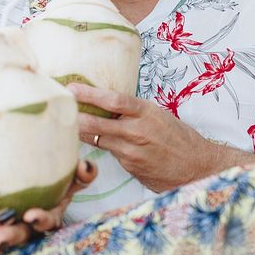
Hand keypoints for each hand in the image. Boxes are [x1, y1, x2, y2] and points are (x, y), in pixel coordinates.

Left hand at [0, 159, 97, 254]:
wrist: (31, 189)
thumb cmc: (50, 184)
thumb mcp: (67, 179)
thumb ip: (80, 175)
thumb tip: (88, 166)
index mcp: (45, 213)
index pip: (47, 219)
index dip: (40, 218)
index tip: (32, 214)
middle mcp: (25, 226)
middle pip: (18, 234)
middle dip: (6, 237)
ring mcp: (5, 232)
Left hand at [68, 83, 223, 192]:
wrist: (197, 167)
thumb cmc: (178, 137)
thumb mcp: (158, 115)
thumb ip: (134, 111)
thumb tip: (106, 102)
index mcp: (147, 112)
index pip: (114, 100)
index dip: (90, 93)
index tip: (72, 87)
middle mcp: (138, 131)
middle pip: (97, 123)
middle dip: (75, 115)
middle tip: (58, 107)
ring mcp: (132, 152)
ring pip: (98, 139)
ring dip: (82, 131)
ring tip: (66, 122)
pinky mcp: (129, 167)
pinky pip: (109, 152)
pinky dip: (99, 145)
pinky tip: (90, 140)